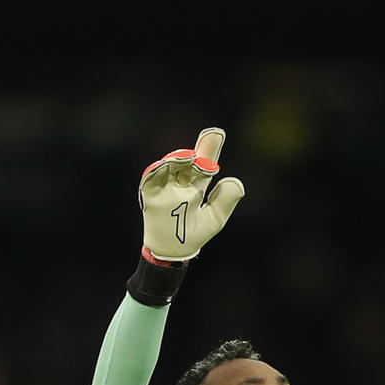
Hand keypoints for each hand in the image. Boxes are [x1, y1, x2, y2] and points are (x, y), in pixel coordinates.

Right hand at [138, 128, 245, 262]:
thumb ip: (226, 200)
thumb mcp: (215, 217)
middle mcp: (180, 182)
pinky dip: (157, 169)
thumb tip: (233, 180)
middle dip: (197, 151)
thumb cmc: (195, 233)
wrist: (175, 251)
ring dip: (178, 159)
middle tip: (209, 141)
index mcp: (196, 185)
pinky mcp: (151, 195)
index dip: (209, 148)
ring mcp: (165, 187)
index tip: (217, 133)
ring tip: (190, 158)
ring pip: (169, 166)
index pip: (204, 164)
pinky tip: (166, 164)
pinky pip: (151, 178)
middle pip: (187, 161)